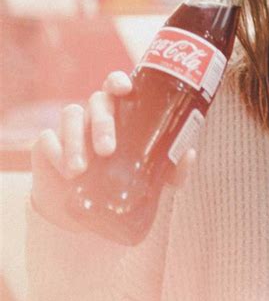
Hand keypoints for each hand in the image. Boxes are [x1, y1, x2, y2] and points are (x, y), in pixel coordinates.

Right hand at [31, 71, 195, 232]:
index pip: (117, 86)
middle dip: (102, 122)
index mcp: (121, 114)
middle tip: (107, 150)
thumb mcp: (153, 184)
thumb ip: (173, 170)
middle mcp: (95, 114)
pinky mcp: (47, 145)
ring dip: (75, 140)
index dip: (119, 81)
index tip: (126, 88)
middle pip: (98, 101)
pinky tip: (64, 170)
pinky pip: (48, 139)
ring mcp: (70, 128)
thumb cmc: (124, 188)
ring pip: (71, 115)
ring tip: (80, 170)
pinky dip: (56, 152)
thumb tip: (189, 153)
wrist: (86, 219)